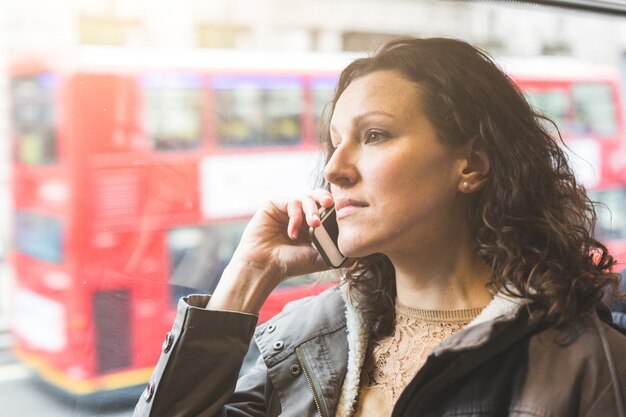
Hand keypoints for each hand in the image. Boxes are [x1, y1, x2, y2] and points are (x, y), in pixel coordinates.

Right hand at [207, 189, 334, 313]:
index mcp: (310, 223)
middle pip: (317, 195)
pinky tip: (292, 233)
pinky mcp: (273, 204)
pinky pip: (291, 202)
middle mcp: (299, 213)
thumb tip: (356, 248)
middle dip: (326, 199)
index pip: (326, 207)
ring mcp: (286, 208)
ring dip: (312, 210)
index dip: (335, 207)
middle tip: (330, 205)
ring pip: (306, 197)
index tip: (342, 212)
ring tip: (314, 225)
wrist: (265, 267)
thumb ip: (335, 249)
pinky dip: (296, 216)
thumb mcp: (320, 257)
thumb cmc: (290, 264)